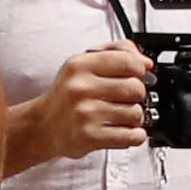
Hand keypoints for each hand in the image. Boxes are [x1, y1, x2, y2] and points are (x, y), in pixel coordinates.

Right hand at [12, 39, 154, 166]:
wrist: (43, 125)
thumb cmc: (67, 95)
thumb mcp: (84, 63)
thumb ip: (117, 53)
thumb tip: (146, 63)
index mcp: (80, 65)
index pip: (128, 61)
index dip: (140, 70)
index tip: (138, 76)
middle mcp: (81, 88)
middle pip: (136, 88)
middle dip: (137, 95)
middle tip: (125, 99)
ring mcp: (86, 113)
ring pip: (136, 113)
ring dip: (134, 117)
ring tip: (119, 115)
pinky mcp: (90, 137)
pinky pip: (132, 136)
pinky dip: (134, 135)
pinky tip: (122, 130)